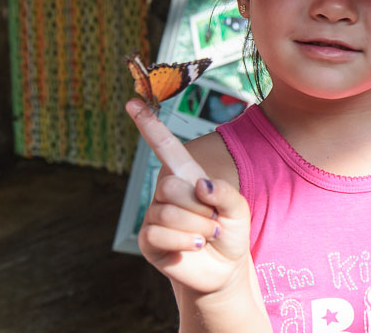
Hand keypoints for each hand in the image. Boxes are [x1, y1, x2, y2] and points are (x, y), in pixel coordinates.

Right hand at [126, 99, 251, 294]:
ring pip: (168, 213)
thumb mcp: (239, 209)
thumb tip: (200, 185)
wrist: (224, 268)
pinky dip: (183, 241)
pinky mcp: (148, 241)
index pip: (165, 147)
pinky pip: (159, 234)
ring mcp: (154, 217)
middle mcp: (166, 193)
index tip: (132, 102)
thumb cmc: (230, 233)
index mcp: (187, 177)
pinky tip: (194, 246)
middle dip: (199, 207)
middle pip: (171, 186)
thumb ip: (225, 192)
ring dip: (196, 227)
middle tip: (213, 221)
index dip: (149, 125)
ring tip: (207, 235)